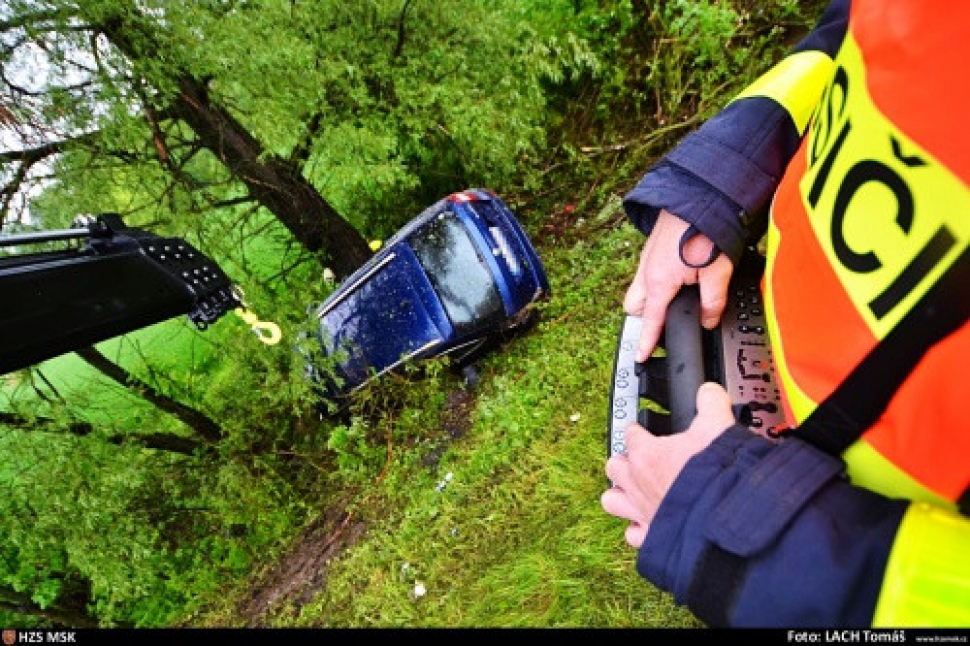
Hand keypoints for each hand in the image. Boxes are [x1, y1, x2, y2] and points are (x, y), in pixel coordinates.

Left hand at [601, 382, 735, 547]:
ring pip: (611, 500)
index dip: (638, 430)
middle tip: (642, 462)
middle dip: (624, 462)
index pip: (631, 433)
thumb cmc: (717, 473)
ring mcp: (640, 510)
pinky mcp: (650, 536)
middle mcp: (637, 481)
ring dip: (621, 494)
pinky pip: (632, 534)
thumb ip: (711, 403)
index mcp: (647, 453)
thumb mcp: (717, 426)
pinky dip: (638, 529)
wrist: (726, 517)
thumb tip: (710, 392)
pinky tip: (651, 523)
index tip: (644, 431)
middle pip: (614, 465)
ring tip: (637, 491)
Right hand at [624, 210, 732, 361]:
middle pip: (634, 307)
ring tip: (672, 299)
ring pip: (638, 289)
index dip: (646, 342)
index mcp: (659, 283)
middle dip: (644, 318)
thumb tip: (708, 320)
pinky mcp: (652, 248)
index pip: (649, 321)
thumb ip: (713, 302)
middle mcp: (647, 272)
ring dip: (649, 299)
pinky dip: (655, 282)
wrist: (698, 196)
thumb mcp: (718, 273)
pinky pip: (645, 273)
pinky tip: (677, 276)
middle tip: (663, 322)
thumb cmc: (705, 231)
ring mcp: (647, 259)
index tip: (640, 356)